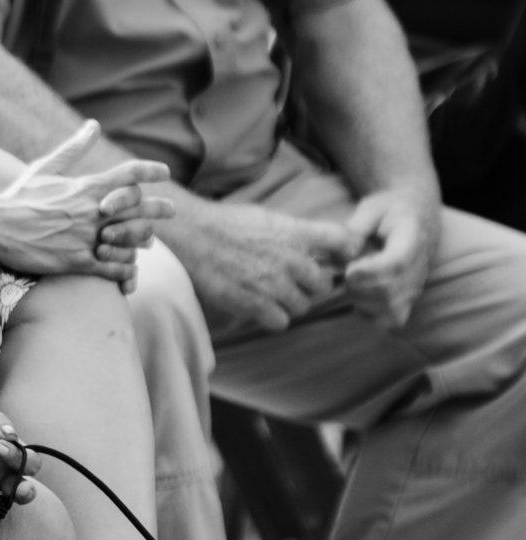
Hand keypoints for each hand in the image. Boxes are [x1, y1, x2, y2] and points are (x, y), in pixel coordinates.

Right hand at [0, 120, 174, 282]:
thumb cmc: (16, 197)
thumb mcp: (44, 168)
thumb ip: (73, 149)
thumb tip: (93, 125)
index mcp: (86, 187)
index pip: (131, 174)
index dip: (152, 172)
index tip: (165, 173)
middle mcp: (92, 211)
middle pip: (142, 208)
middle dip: (161, 208)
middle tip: (170, 210)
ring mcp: (86, 238)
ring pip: (133, 241)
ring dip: (144, 241)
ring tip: (148, 242)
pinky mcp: (77, 262)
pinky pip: (115, 268)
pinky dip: (127, 269)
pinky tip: (129, 269)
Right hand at [169, 196, 354, 334]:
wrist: (191, 235)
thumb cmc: (225, 223)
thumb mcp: (268, 217)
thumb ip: (297, 232)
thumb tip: (319, 245)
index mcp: (295, 233)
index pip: (344, 241)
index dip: (348, 252)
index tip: (339, 260)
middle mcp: (290, 258)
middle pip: (323, 285)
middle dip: (308, 286)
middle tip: (288, 282)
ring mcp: (273, 283)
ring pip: (302, 306)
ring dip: (288, 303)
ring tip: (267, 293)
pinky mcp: (254, 303)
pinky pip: (280, 322)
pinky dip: (271, 317)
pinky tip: (257, 305)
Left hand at [340, 184, 438, 326]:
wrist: (416, 214)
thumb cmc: (388, 210)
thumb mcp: (370, 209)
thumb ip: (355, 230)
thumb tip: (341, 255)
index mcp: (412, 238)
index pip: (396, 264)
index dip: (369, 272)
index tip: (349, 268)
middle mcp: (419, 267)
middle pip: (390, 292)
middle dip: (358, 287)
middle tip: (345, 272)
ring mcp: (417, 285)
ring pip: (390, 309)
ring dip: (361, 300)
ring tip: (353, 282)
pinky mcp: (410, 299)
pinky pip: (392, 319)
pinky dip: (370, 313)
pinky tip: (360, 295)